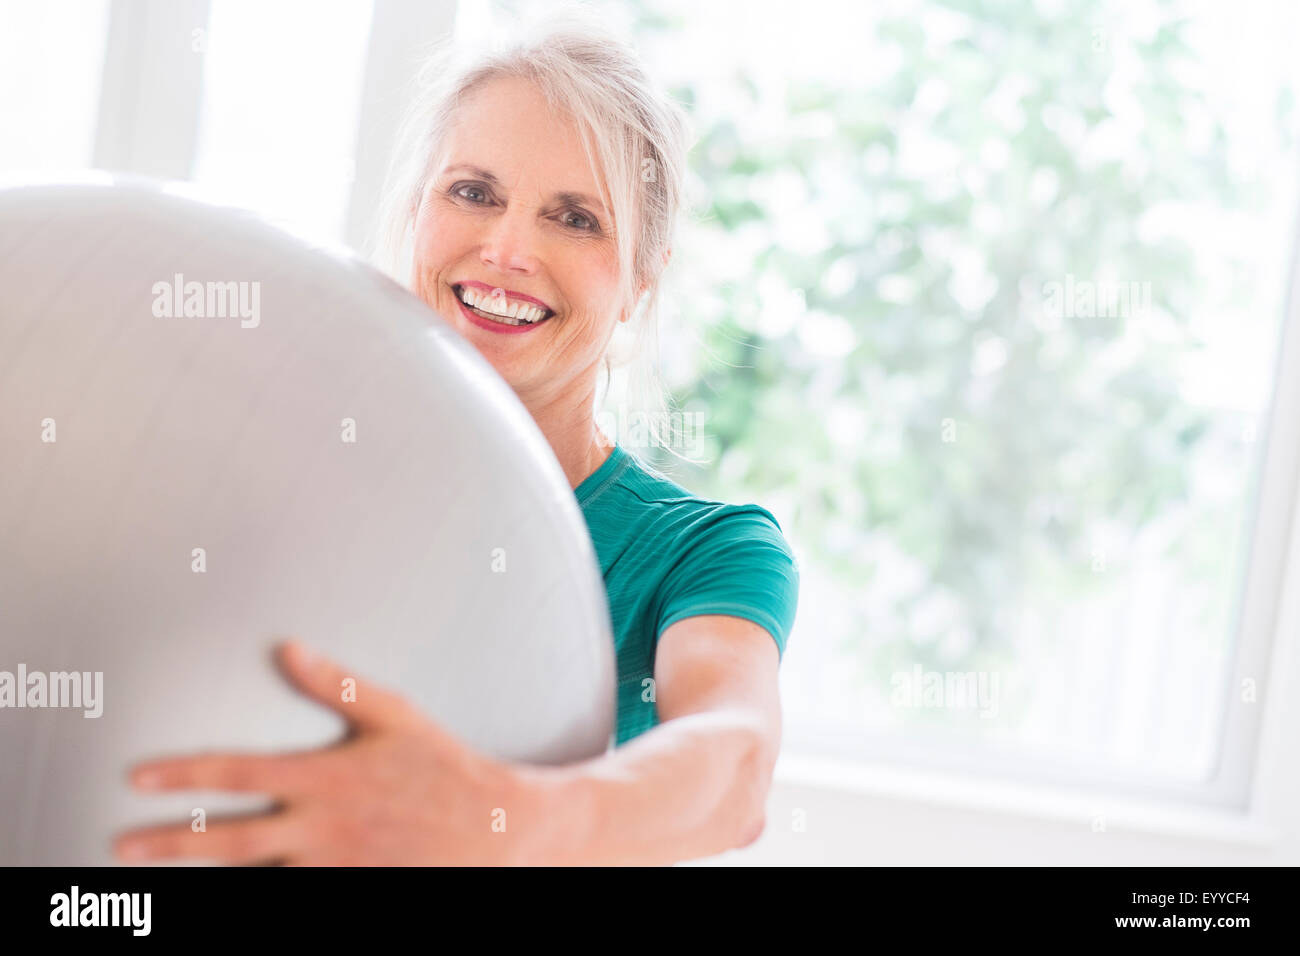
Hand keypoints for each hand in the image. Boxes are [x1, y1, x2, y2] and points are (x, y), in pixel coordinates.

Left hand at [113, 640, 538, 864]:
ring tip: (165, 875)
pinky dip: (258, 893)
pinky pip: (290, 897)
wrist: (491, 828)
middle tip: (125, 845)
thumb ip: (336, 684)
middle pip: (226, 840)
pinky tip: (237, 890)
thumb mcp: (394, 715)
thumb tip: (290, 650)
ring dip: (207, 875)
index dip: (183, 774)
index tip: (140, 778)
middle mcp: (320, 826)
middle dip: (169, 844)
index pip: (237, 772)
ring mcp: (332, 866)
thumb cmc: (442, 766)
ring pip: (252, 877)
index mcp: (325, 777)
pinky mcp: (348, 890)